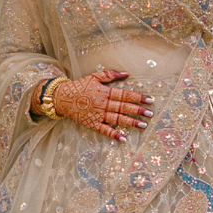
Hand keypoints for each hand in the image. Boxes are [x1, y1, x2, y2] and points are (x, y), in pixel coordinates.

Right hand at [32, 69, 152, 142]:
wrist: (61, 98)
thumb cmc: (79, 86)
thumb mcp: (94, 77)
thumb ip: (110, 75)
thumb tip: (127, 73)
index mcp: (105, 92)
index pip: (125, 94)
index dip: (138, 97)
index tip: (150, 100)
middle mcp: (103, 104)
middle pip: (123, 107)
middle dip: (138, 110)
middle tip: (151, 113)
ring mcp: (97, 115)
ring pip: (117, 119)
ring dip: (130, 122)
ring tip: (143, 125)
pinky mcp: (92, 124)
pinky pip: (104, 130)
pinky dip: (114, 134)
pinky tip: (123, 138)